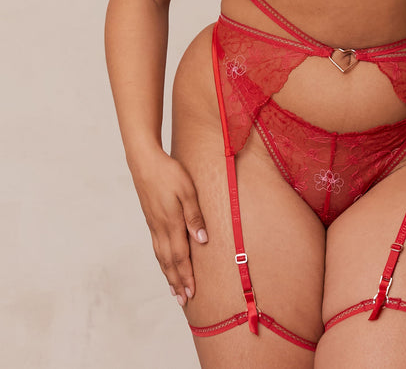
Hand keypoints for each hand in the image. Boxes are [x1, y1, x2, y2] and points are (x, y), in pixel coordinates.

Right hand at [128, 147, 207, 305]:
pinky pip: (157, 246)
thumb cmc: (170, 173)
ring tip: (174, 290)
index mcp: (171, 223)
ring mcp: (154, 225)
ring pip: (161, 256)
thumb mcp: (188, 191)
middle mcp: (160, 228)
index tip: (192, 293)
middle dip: (177, 282)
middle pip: (169, 261)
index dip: (186, 275)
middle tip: (184, 300)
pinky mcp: (151, 220)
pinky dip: (162, 261)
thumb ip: (194, 216)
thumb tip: (202, 240)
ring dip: (169, 275)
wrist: (145, 162)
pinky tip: (165, 264)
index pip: (180, 256)